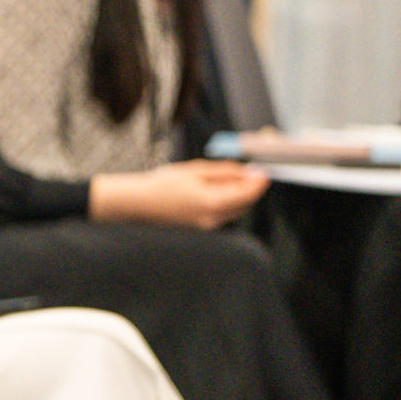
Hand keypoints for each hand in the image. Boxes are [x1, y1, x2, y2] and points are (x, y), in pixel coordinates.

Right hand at [89, 159, 267, 228]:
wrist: (136, 203)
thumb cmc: (160, 185)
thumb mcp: (196, 170)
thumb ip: (225, 172)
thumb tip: (248, 173)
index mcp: (212, 203)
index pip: (249, 193)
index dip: (259, 181)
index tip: (264, 171)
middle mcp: (212, 219)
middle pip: (245, 204)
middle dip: (250, 188)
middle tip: (246, 172)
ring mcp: (206, 227)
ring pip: (235, 211)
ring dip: (238, 196)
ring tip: (223, 180)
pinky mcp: (200, 229)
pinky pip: (222, 215)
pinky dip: (225, 203)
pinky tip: (212, 191)